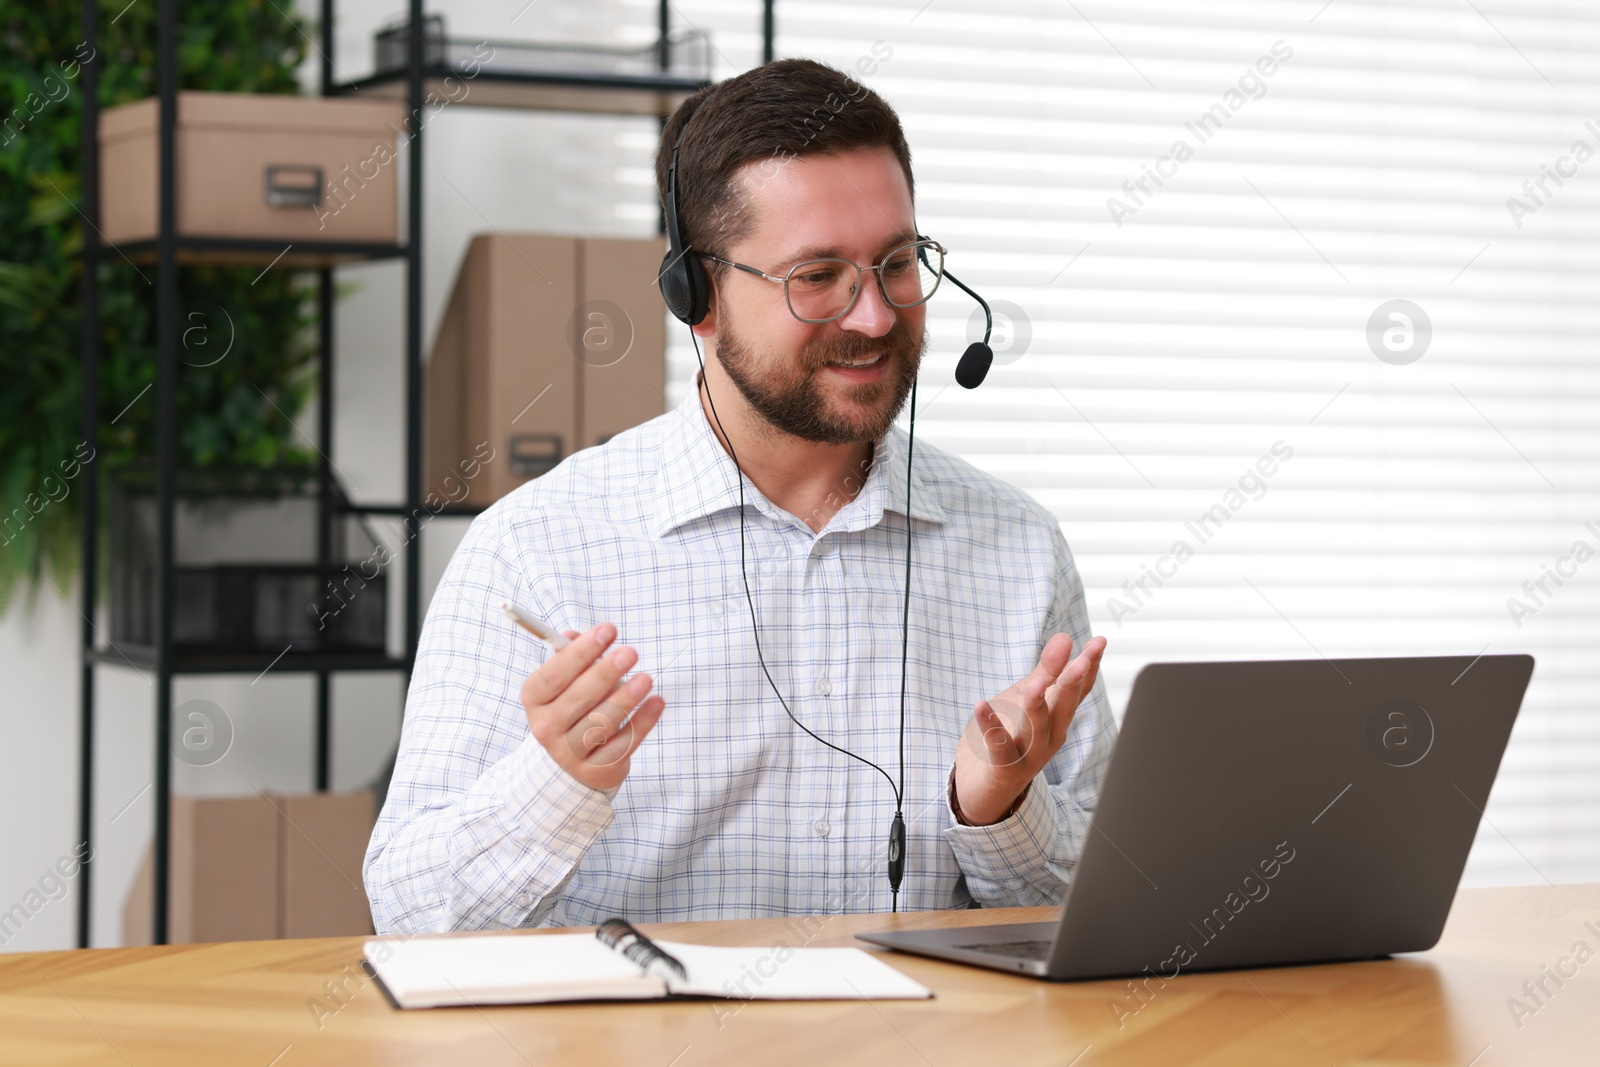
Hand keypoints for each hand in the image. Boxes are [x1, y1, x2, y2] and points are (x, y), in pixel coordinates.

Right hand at [519, 622, 666, 790]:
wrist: (566, 766)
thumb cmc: (570, 709)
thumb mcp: (563, 684)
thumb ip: (569, 657)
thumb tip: (573, 635)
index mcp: (535, 700)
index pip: (554, 674)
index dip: (580, 652)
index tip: (608, 630)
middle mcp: (546, 727)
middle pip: (578, 698)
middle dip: (606, 673)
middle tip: (630, 653)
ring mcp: (569, 753)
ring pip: (602, 722)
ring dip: (626, 698)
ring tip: (646, 679)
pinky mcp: (595, 770)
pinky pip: (622, 744)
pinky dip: (642, 722)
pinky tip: (657, 702)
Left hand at [952, 632, 1106, 824]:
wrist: (985, 786)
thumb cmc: (1011, 735)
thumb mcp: (1028, 696)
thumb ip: (1046, 670)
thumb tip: (1065, 638)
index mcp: (1058, 717)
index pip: (1078, 689)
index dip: (1090, 666)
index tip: (1100, 642)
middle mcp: (1050, 736)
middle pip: (1063, 708)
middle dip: (1071, 685)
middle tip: (1080, 661)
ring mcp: (1030, 754)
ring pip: (1036, 729)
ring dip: (1037, 707)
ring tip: (1033, 684)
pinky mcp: (1005, 767)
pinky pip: (999, 746)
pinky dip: (990, 726)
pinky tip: (980, 705)